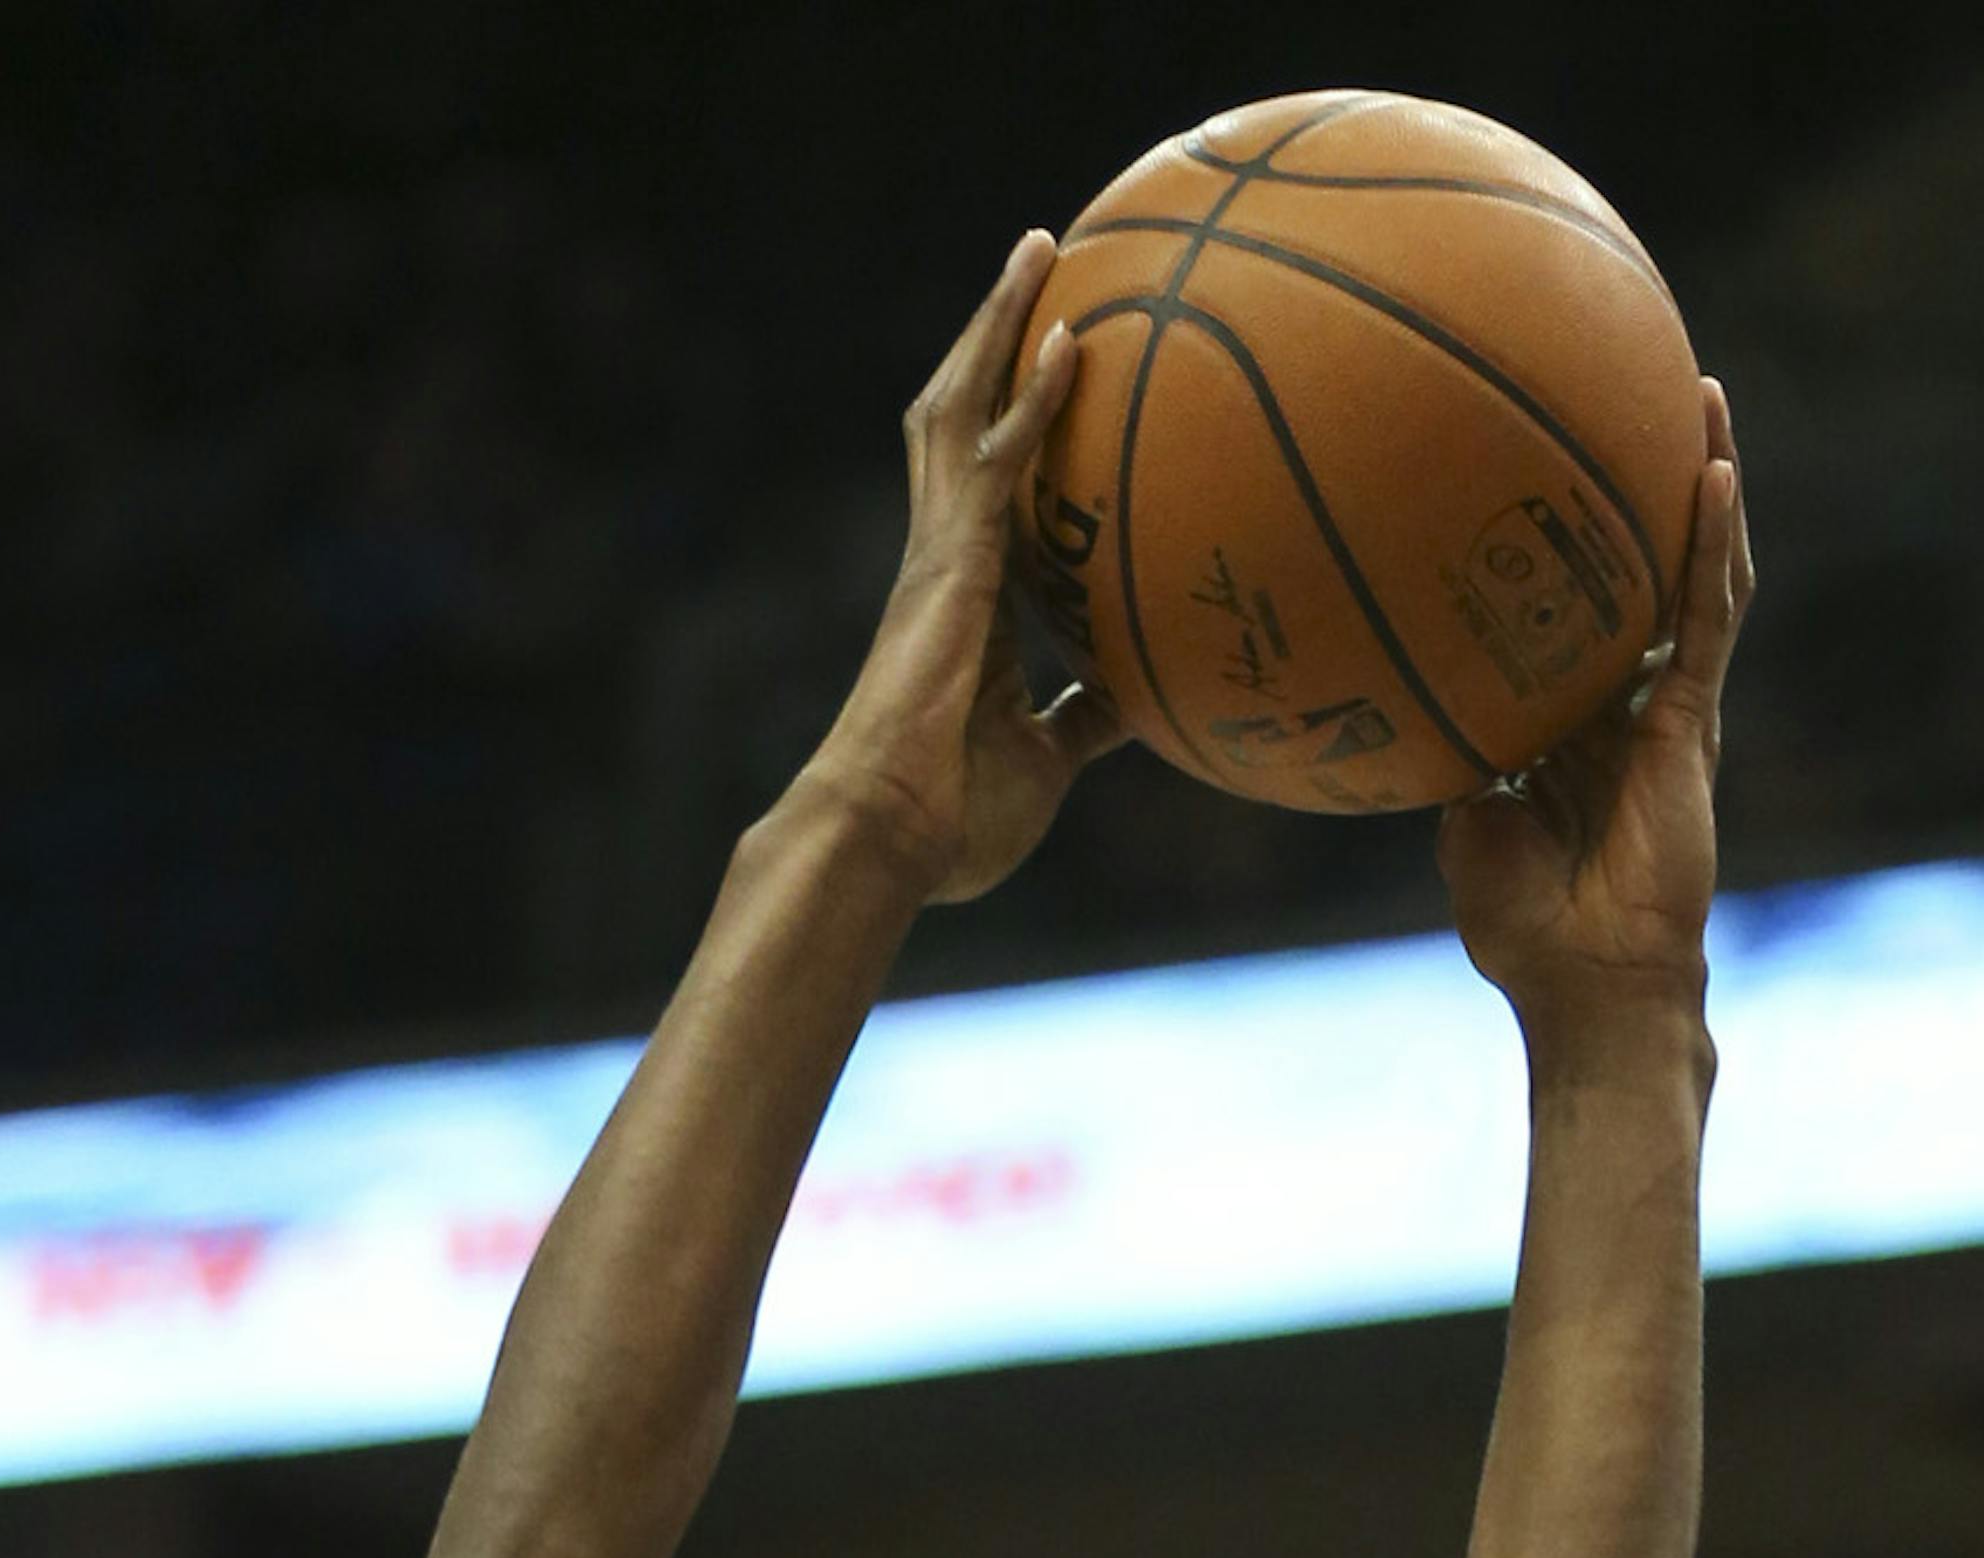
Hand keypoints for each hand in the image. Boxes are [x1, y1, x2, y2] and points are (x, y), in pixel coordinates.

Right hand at [803, 234, 1122, 903]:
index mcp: (963, 603)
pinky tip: (1072, 341)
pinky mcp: (951, 565)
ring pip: (960, 409)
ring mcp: (940, 555)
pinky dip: (1033, 396)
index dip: (1005, 422)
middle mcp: (943, 560)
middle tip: (1034, 265)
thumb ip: (1085, 722)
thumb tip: (1137, 707)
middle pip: (957, 419)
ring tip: (1038, 251)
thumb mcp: (1046, 763)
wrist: (890, 837)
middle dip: (989, 338)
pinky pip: (995, 458)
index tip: (1045, 367)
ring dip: (998, 327)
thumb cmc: (955, 821)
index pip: (982, 488)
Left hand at [1438, 382, 1753, 1034]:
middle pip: (1638, 570)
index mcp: (1566, 719)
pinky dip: (1711, 545)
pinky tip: (1712, 476)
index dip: (1559, 544)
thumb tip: (1385, 689)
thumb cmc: (1516, 923)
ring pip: (1692, 573)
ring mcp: (1665, 704)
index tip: (1527, 466)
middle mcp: (1621, 699)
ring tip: (1697, 398)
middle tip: (1629, 391)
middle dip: (1641, 485)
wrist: (1581, 981)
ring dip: (1699, 484)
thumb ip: (1441, 751)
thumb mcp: (1458, 817)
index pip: (1568, 611)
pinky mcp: (1692, 720)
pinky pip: (1707, 617)